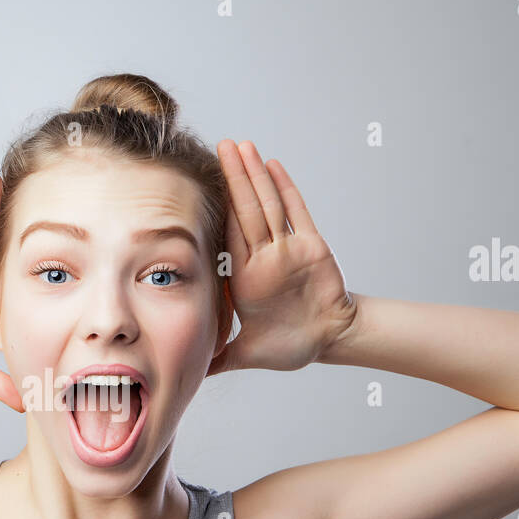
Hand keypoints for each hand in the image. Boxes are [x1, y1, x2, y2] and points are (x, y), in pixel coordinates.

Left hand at [208, 140, 356, 375]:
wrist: (329, 341)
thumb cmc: (291, 345)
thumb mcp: (246, 354)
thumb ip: (218, 358)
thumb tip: (189, 372)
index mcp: (245, 277)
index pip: (226, 235)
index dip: (215, 207)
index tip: (199, 182)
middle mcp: (264, 257)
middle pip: (245, 211)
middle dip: (234, 178)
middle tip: (220, 146)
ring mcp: (287, 249)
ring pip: (268, 205)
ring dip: (255, 176)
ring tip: (243, 146)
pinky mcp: (312, 246)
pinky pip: (297, 213)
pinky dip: (286, 189)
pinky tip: (273, 165)